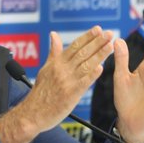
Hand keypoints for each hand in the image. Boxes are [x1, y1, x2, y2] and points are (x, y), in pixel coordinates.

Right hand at [0, 26, 113, 142]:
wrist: (32, 113)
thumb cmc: (40, 92)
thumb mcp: (45, 68)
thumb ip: (54, 52)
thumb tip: (54, 34)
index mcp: (57, 63)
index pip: (74, 46)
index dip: (87, 37)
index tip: (98, 29)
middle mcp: (62, 70)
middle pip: (82, 53)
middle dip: (97, 42)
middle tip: (109, 34)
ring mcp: (66, 82)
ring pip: (85, 65)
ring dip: (99, 55)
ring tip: (111, 46)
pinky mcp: (70, 95)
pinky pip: (83, 83)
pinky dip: (92, 75)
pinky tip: (101, 68)